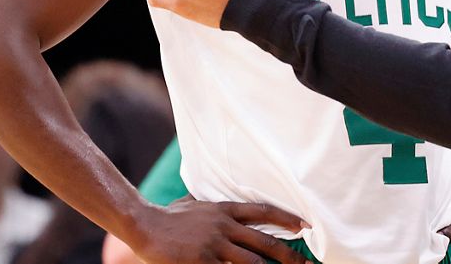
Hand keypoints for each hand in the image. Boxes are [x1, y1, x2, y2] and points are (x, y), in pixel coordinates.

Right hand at [132, 197, 310, 263]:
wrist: (145, 225)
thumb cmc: (170, 215)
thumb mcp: (194, 201)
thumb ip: (211, 202)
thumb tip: (220, 194)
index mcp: (224, 210)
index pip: (263, 211)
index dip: (286, 218)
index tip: (305, 225)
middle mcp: (224, 227)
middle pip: (264, 242)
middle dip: (288, 255)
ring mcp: (214, 246)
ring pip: (251, 262)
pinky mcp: (202, 263)